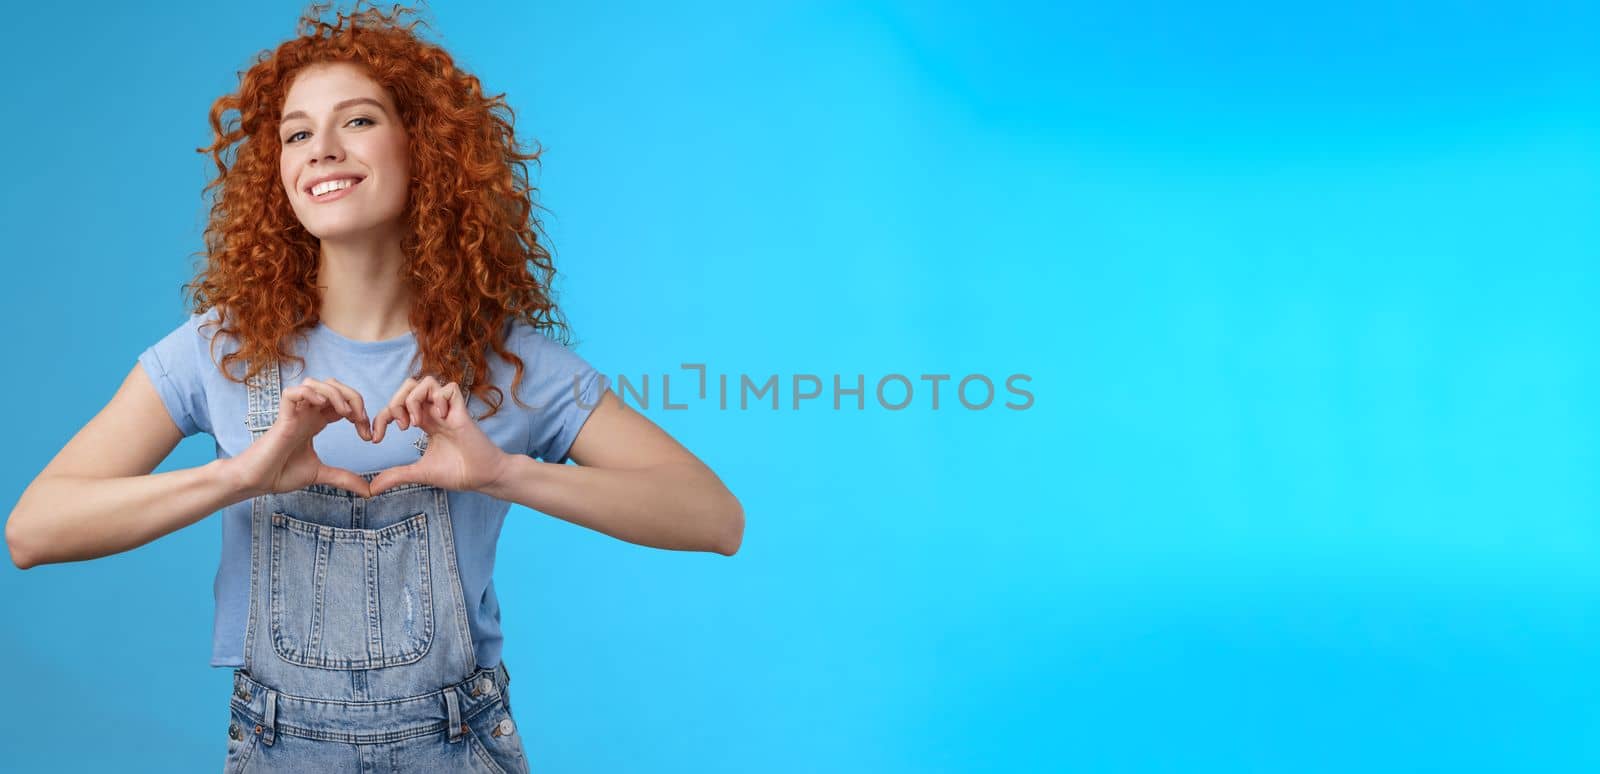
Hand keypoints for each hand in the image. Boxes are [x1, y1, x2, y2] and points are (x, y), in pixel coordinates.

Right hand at [226, 376, 373, 497]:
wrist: (256, 482)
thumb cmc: (280, 474)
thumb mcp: (321, 474)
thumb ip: (344, 478)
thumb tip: (369, 491)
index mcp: (316, 422)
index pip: (342, 402)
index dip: (360, 412)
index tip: (368, 435)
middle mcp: (306, 413)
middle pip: (333, 386)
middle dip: (353, 397)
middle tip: (361, 420)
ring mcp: (294, 414)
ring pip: (315, 383)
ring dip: (335, 393)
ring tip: (346, 413)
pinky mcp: (282, 418)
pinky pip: (292, 392)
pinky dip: (309, 393)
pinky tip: (322, 406)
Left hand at [368, 376, 510, 495]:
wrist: (483, 478)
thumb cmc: (458, 472)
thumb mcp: (419, 473)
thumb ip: (396, 476)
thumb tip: (371, 488)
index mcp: (424, 422)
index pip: (397, 406)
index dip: (381, 418)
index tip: (375, 440)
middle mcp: (434, 412)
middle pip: (409, 386)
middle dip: (396, 401)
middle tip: (400, 427)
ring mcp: (448, 410)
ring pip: (427, 382)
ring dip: (414, 399)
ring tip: (416, 423)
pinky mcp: (462, 412)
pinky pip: (450, 389)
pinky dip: (439, 399)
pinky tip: (439, 419)